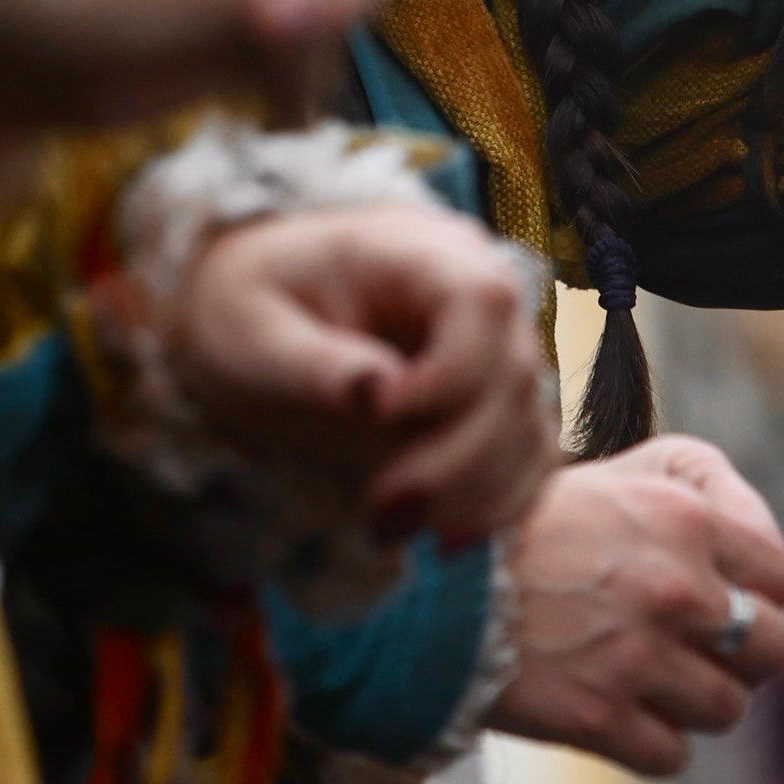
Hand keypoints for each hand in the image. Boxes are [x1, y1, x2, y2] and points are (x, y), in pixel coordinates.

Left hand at [173, 203, 553, 548]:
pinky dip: (494, 505)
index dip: (452, 372)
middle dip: (456, 459)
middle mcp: (478, 292)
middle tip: (381, 513)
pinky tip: (436, 534)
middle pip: (515, 375)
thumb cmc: (251, 307)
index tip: (381, 418)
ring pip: (531, 427)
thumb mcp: (254, 332)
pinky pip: (529, 460)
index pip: (483, 300)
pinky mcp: (501, 404)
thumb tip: (379, 394)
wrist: (259, 315)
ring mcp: (498, 348)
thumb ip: (314, 363)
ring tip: (391, 526)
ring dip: (474, 493)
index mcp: (418, 250)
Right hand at [486, 435, 783, 776]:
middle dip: (740, 653)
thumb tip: (755, 544)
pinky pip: (672, 755)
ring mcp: (638, 658)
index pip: (782, 579)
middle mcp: (675, 589)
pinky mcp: (598, 718)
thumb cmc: (523, 520)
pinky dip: (648, 741)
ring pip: (727, 708)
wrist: (427, 580)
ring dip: (692, 699)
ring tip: (644, 676)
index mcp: (684, 520)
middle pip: (775, 650)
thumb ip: (697, 490)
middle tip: (692, 646)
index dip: (760, 594)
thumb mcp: (616, 472)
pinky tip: (611, 706)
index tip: (725, 600)